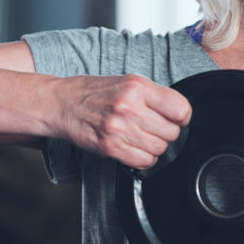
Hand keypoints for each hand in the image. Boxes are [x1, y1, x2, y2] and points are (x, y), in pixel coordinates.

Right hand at [50, 74, 191, 168]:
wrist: (61, 103)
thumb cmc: (93, 92)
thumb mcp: (126, 82)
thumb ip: (153, 96)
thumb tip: (178, 113)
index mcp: (137, 87)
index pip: (180, 109)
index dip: (182, 116)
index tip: (177, 118)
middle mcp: (129, 107)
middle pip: (171, 132)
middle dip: (166, 132)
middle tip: (153, 127)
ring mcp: (119, 128)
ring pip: (159, 148)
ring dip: (154, 146)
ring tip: (141, 136)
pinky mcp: (110, 147)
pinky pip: (144, 161)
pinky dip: (144, 158)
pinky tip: (135, 147)